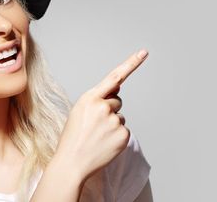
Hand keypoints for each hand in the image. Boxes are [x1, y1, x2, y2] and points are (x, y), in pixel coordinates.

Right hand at [53, 49, 148, 180]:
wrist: (72, 163)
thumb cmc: (73, 137)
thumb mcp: (79, 111)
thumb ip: (98, 98)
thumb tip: (118, 90)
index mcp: (90, 98)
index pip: (114, 77)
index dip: (131, 63)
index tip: (144, 52)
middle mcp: (103, 107)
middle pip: (117, 101)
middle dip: (109, 110)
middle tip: (94, 126)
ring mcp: (114, 121)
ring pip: (120, 117)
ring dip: (111, 125)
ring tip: (96, 136)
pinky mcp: (123, 135)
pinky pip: (124, 130)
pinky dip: (116, 137)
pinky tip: (104, 143)